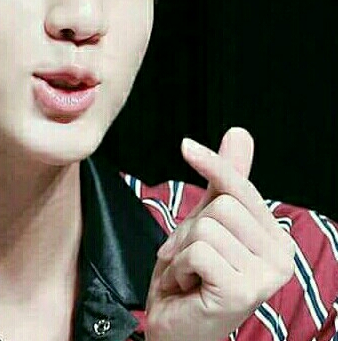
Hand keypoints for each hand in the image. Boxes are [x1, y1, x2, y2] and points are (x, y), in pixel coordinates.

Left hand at [145, 128, 295, 340]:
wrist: (175, 328)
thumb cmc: (191, 277)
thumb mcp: (204, 222)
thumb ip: (224, 184)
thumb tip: (239, 133)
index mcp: (273, 238)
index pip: (240, 188)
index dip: (212, 165)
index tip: (185, 146)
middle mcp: (280, 257)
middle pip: (219, 206)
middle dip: (188, 230)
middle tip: (187, 259)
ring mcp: (265, 276)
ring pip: (206, 227)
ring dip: (181, 251)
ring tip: (188, 274)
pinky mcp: (243, 290)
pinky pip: (197, 252)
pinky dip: (178, 268)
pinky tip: (187, 287)